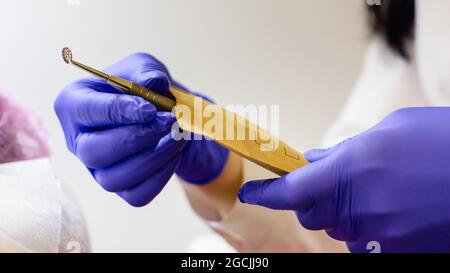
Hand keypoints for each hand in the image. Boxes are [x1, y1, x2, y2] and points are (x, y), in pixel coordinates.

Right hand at [55, 52, 227, 206]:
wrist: (160, 114)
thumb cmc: (143, 89)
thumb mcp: (144, 67)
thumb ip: (145, 71)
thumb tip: (153, 83)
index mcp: (74, 105)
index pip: (86, 112)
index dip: (118, 111)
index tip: (150, 109)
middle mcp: (79, 141)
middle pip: (94, 152)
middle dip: (137, 137)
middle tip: (170, 122)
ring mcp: (97, 169)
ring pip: (114, 179)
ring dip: (154, 157)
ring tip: (178, 136)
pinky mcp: (121, 188)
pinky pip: (137, 195)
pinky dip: (161, 175)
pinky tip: (174, 153)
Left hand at [238, 107, 449, 251]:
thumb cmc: (442, 142)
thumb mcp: (390, 132)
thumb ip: (345, 150)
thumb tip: (315, 162)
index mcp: (350, 169)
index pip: (290, 190)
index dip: (267, 193)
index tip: (252, 192)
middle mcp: (358, 208)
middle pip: (312, 214)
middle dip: (316, 199)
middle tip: (339, 181)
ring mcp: (379, 235)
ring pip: (340, 230)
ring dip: (347, 214)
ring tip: (381, 192)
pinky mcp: (401, 252)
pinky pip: (367, 244)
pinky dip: (371, 230)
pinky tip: (396, 212)